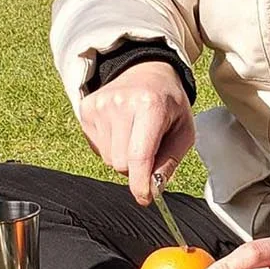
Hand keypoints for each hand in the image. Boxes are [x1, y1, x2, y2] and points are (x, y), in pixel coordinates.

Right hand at [78, 62, 195, 204]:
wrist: (146, 70)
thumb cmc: (169, 103)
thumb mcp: (183, 131)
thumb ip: (170, 162)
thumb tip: (153, 190)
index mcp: (150, 105)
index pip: (139, 156)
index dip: (140, 184)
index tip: (145, 198)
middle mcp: (120, 103)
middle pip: (120, 164)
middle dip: (135, 167)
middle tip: (148, 150)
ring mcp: (100, 105)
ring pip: (107, 159)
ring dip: (122, 157)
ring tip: (134, 134)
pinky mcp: (86, 109)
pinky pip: (96, 148)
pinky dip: (110, 147)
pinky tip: (121, 128)